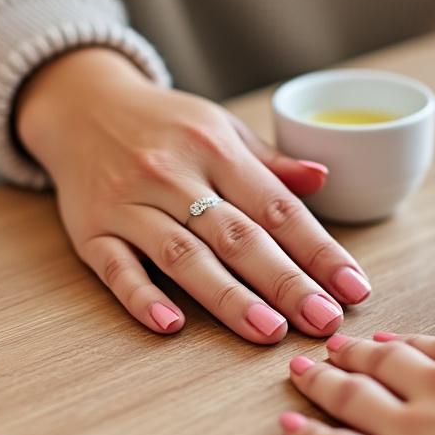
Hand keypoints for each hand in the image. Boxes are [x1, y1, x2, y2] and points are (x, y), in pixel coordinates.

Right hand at [16, 48, 371, 341]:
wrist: (81, 103)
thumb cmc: (163, 124)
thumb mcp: (220, 128)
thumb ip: (270, 163)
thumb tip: (325, 178)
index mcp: (215, 148)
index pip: (278, 207)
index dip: (319, 250)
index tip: (354, 288)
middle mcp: (174, 174)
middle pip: (238, 236)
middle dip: (286, 281)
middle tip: (323, 320)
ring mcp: (130, 203)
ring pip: (184, 255)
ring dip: (229, 296)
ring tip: (269, 331)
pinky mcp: (92, 230)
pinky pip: (117, 267)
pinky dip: (142, 296)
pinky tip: (171, 324)